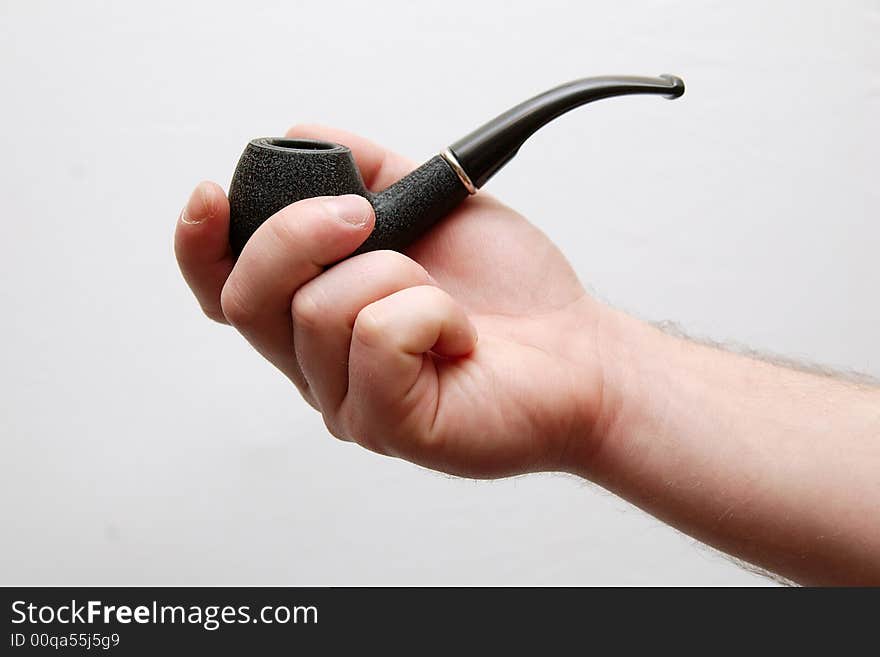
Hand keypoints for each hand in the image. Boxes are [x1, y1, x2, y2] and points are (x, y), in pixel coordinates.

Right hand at [175, 125, 609, 477]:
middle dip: (299, 234)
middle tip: (363, 217)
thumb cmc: (509, 293)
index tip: (213, 194)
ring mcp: (349, 404)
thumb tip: (304, 138)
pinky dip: (431, 313)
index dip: (200, 246)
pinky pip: (377, 338)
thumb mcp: (431, 206)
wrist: (579, 352)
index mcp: (316, 319)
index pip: (224, 291)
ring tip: (443, 299)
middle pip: (248, 298)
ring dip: (396, 275)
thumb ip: (364, 170)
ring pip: (320, 310)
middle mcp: (318, 367)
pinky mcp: (389, 427)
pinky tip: (459, 336)